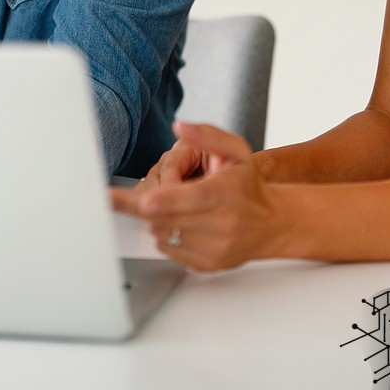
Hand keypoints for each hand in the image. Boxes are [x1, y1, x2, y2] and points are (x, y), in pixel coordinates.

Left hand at [110, 122, 281, 271]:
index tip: (146, 201)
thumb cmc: (249, 185)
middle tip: (117, 197)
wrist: (272, 223)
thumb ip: (207, 135)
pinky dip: (163, 233)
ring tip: (163, 205)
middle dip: (141, 207)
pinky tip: (177, 221)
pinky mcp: (208, 263)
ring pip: (163, 234)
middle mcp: (222, 224)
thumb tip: (180, 126)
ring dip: (153, 217)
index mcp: (225, 193)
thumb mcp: (236, 150)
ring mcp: (215, 247)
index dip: (167, 200)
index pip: (195, 198)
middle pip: (169, 219)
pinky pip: (168, 249)